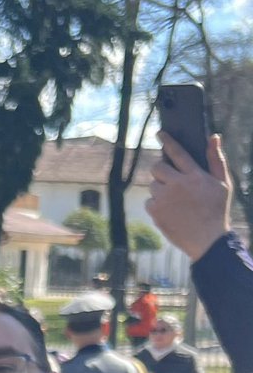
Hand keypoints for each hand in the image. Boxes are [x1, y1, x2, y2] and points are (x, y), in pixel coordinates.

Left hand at [146, 132, 231, 261]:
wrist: (207, 239)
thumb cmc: (217, 209)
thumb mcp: (223, 183)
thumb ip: (216, 159)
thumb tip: (214, 136)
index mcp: (194, 175)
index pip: (177, 152)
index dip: (167, 141)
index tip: (159, 134)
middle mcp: (177, 184)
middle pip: (156, 167)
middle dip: (161, 169)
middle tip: (170, 178)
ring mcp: (164, 198)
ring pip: (153, 185)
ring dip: (160, 189)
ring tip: (176, 200)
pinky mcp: (155, 212)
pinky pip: (150, 201)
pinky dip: (157, 204)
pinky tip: (170, 211)